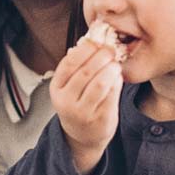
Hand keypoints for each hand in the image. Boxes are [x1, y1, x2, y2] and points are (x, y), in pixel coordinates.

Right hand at [49, 39, 122, 174]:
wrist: (82, 135)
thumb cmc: (77, 103)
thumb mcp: (69, 86)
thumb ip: (78, 66)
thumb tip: (91, 39)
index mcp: (56, 88)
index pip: (69, 63)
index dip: (85, 50)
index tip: (97, 41)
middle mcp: (65, 101)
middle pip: (85, 72)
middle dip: (100, 57)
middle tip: (110, 50)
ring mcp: (82, 112)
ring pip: (99, 84)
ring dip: (110, 69)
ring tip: (115, 64)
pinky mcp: (100, 119)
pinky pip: (111, 96)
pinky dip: (116, 83)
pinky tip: (118, 78)